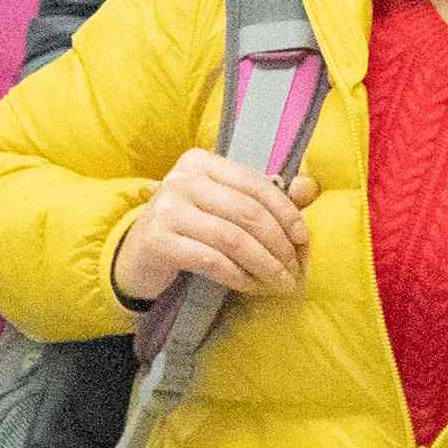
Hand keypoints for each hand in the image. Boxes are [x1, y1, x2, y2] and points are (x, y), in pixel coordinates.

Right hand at [114, 149, 314, 308]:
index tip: (304, 239)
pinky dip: (238, 275)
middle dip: (278, 243)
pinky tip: (251, 286)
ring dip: (263, 264)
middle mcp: (181, 179)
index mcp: (200, 162)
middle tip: (295, 269)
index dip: (286, 212)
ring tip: (280, 282)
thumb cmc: (188, 230)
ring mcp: (166, 209)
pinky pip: (210, 260)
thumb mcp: (224, 208)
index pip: (254, 183)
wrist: (137, 258)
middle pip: (246, 211)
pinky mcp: (157, 241)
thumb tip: (310, 188)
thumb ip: (265, 198)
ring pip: (231, 237)